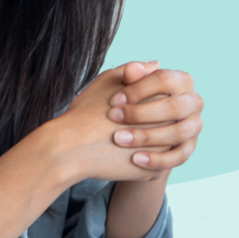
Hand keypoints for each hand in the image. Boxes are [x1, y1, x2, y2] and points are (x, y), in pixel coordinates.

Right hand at [54, 62, 169, 183]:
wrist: (70, 148)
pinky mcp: (151, 172)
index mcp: (159, 100)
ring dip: (151, 143)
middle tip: (125, 125)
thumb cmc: (86, 112)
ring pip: (164, 146)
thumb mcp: (109, 80)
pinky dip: (143, 161)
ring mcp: (161, 152)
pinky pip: (154, 166)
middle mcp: (166, 126)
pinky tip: (124, 155)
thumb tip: (157, 64)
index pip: (167, 98)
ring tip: (125, 140)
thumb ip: (136, 70)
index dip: (147, 101)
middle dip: (152, 123)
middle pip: (168, 123)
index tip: (128, 106)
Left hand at [107, 61, 203, 176]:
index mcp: (182, 80)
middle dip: (141, 113)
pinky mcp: (189, 147)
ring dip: (147, 137)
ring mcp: (194, 126)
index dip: (138, 89)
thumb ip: (130, 76)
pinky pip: (179, 156)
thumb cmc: (129, 100)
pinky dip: (158, 159)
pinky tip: (135, 159)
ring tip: (120, 139)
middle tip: (113, 118)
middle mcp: (194, 101)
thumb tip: (132, 68)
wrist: (133, 127)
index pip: (164, 80)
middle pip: (173, 107)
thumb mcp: (125, 85)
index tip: (114, 100)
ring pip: (177, 133)